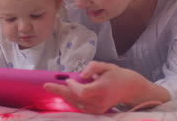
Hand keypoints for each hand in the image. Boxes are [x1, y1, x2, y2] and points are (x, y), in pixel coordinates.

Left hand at [44, 61, 167, 113]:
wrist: (130, 89)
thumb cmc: (118, 75)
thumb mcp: (107, 66)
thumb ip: (93, 67)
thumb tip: (81, 74)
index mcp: (102, 89)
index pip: (82, 92)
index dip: (72, 86)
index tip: (68, 79)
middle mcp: (99, 102)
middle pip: (75, 99)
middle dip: (60, 92)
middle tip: (46, 86)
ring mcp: (98, 109)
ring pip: (75, 104)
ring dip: (64, 96)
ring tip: (53, 87)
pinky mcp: (96, 112)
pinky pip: (79, 106)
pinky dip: (71, 99)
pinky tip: (65, 93)